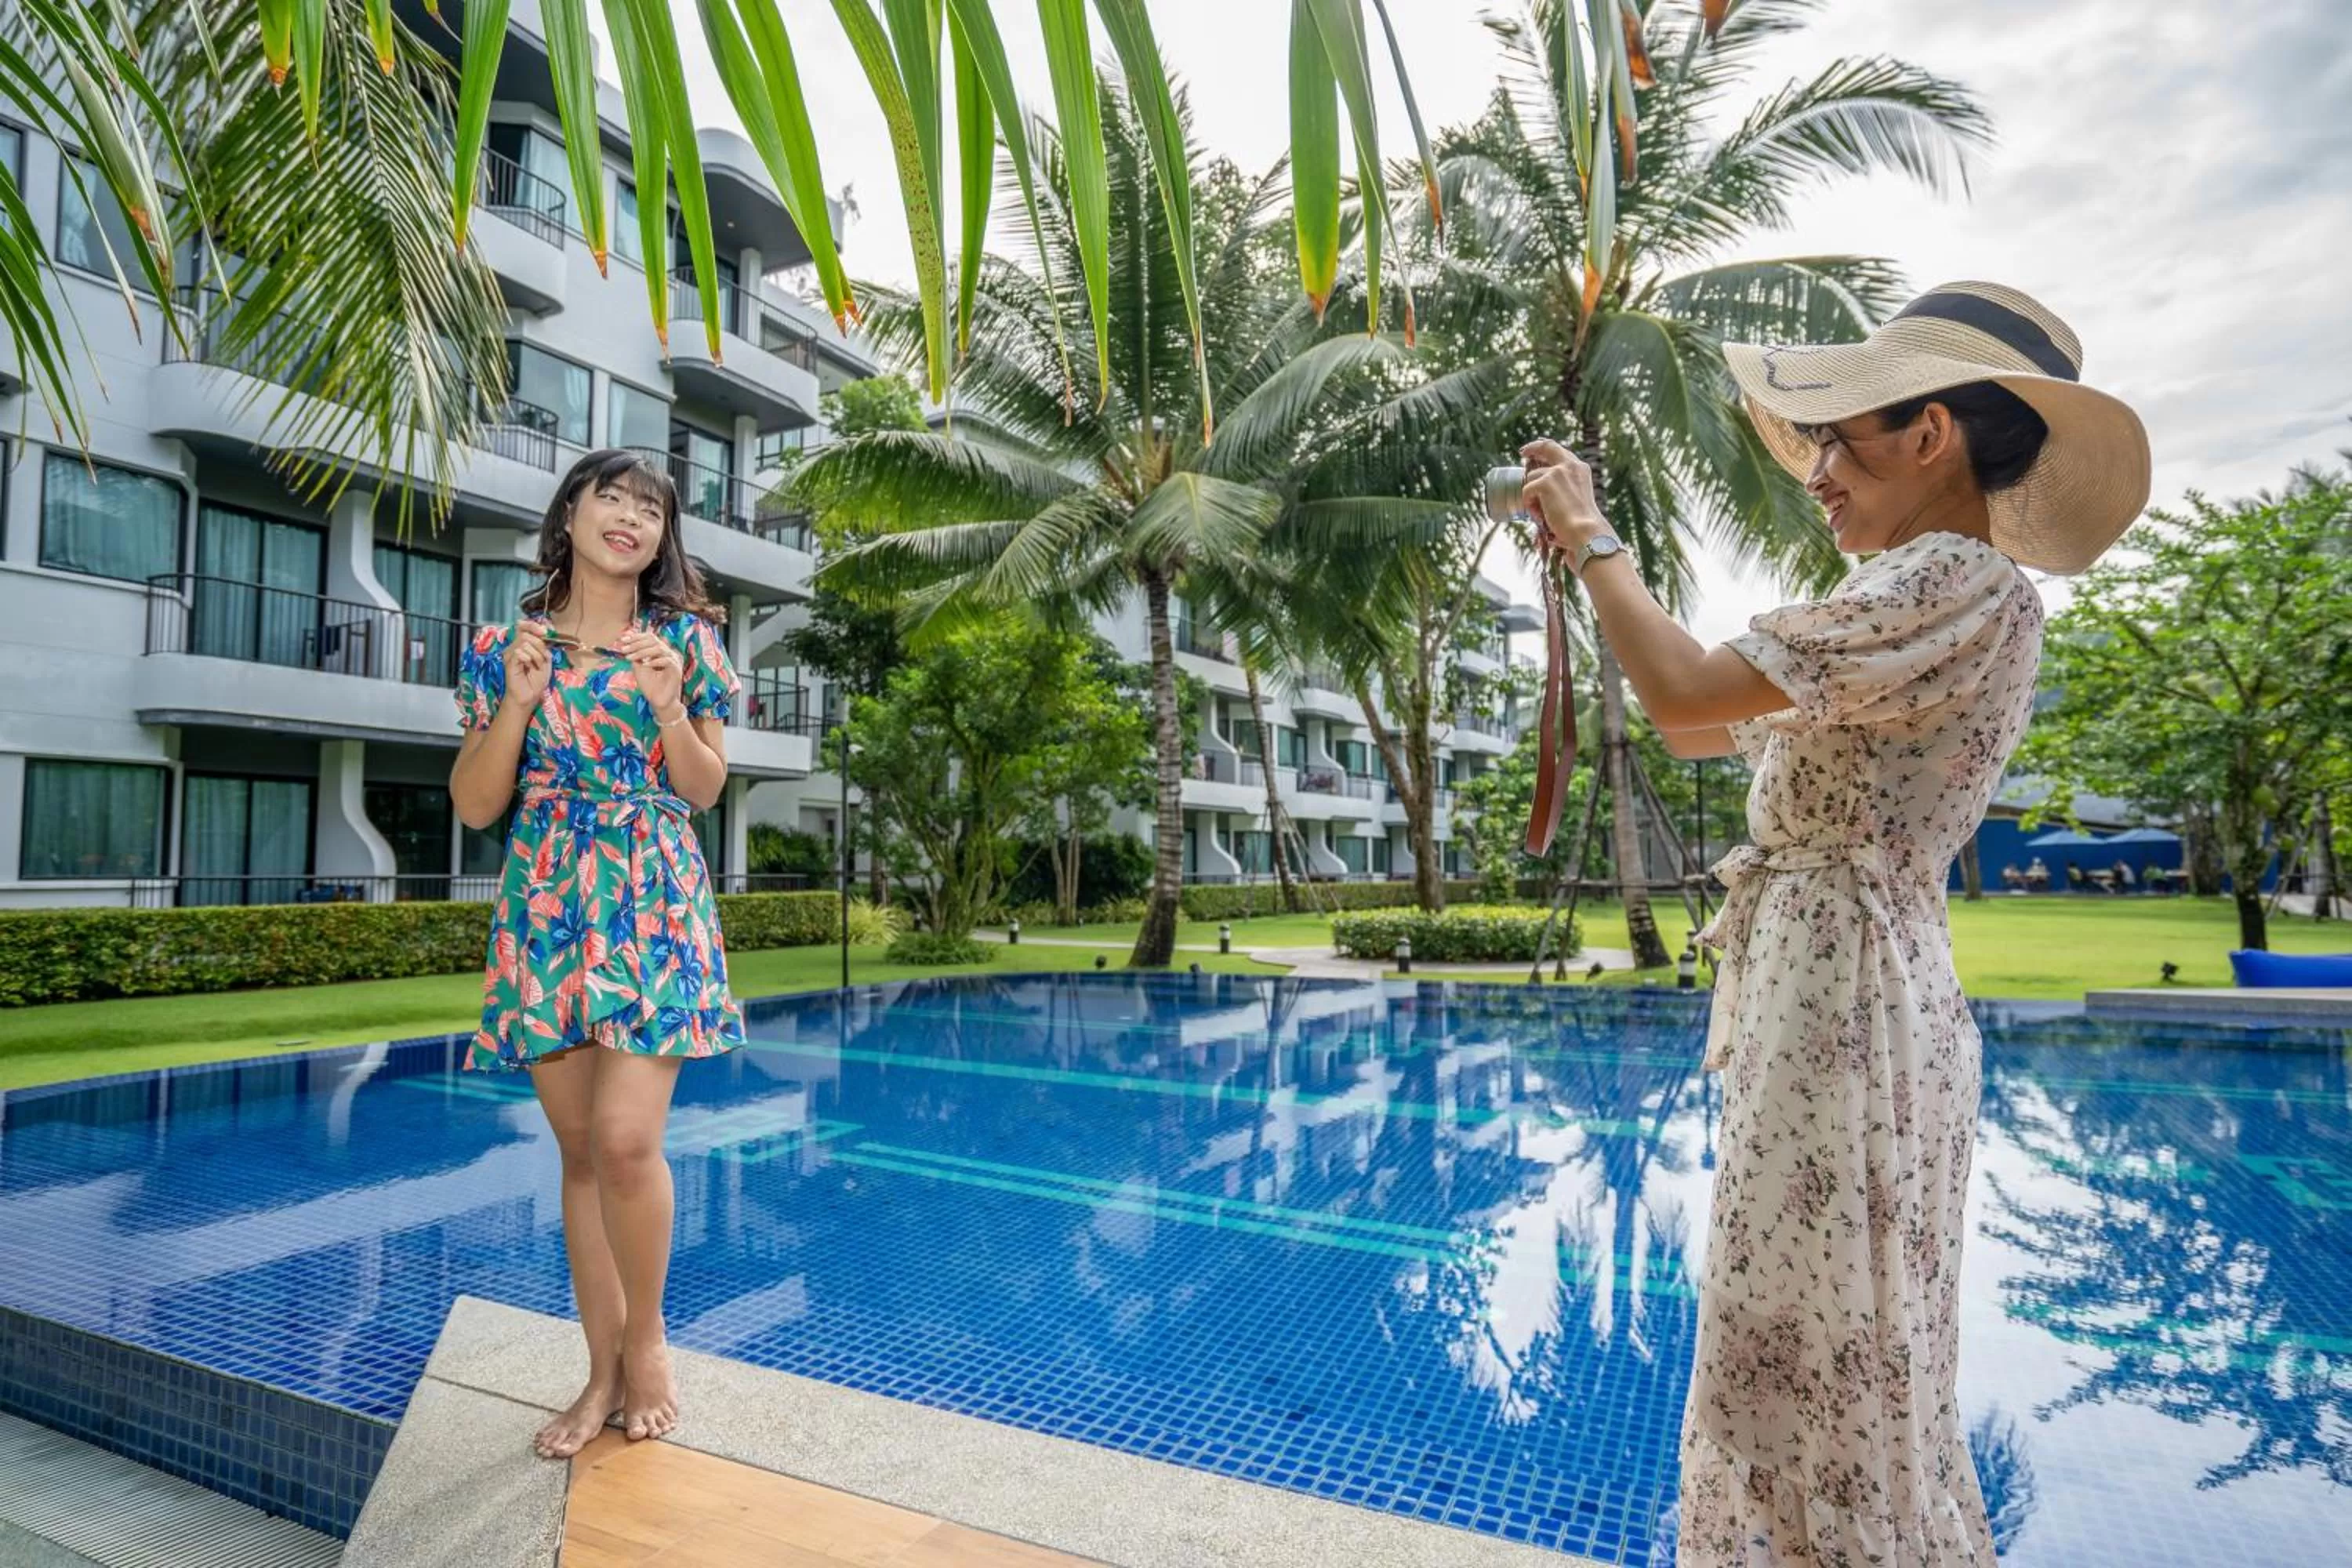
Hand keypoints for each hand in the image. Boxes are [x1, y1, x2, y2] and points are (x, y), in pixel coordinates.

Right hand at [503, 622, 552, 710]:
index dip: (533, 626)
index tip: (545, 631)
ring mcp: (510, 654)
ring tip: (536, 666)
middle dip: (540, 645)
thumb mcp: (545, 661)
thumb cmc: (536, 681)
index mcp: (522, 646)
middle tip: (542, 659)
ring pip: (524, 642)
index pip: (523, 627)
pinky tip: (529, 667)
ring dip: (536, 655)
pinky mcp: (509, 662)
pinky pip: (519, 652)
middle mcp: (514, 647)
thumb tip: (544, 631)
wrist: (528, 697)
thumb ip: (544, 646)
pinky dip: (529, 658)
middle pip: (526, 634)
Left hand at [618, 627, 685, 719]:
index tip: (623, 639)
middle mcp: (667, 653)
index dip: (636, 637)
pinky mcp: (677, 669)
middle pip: (653, 640)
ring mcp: (673, 660)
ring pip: (659, 649)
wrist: (658, 701)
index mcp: (659, 651)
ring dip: (642, 652)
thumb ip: (635, 655)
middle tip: (623, 649)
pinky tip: (644, 665)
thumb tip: (627, 640)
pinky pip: (667, 661)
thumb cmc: (649, 685)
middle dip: (636, 644)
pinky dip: (654, 661)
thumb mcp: (638, 667)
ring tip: (630, 657)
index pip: (649, 637)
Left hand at [1519, 438, 1608, 554]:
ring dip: (1531, 495)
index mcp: (1580, 469)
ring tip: (1541, 513)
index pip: (1560, 451)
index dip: (1546, 448)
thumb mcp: (1576, 499)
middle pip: (1546, 446)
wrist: (1586, 531)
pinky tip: (1540, 515)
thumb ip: (1563, 490)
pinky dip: (1529, 504)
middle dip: (1533, 447)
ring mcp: (1558, 472)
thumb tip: (1540, 495)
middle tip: (1523, 452)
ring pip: (1531, 477)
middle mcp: (1570, 465)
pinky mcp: (1545, 482)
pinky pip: (1526, 490)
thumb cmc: (1582, 524)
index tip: (1535, 450)